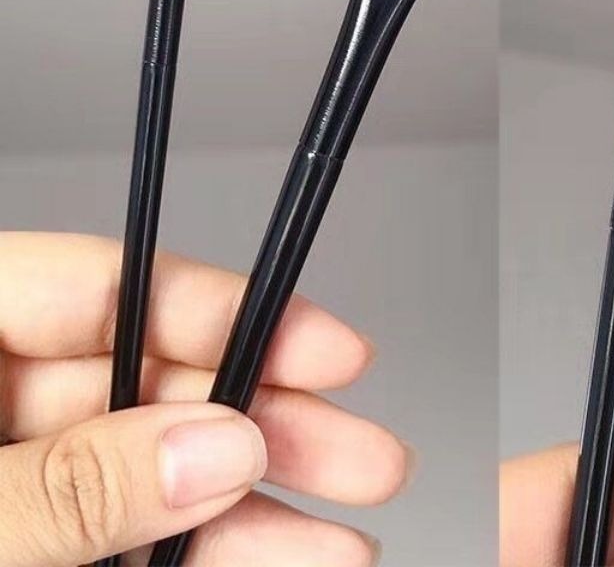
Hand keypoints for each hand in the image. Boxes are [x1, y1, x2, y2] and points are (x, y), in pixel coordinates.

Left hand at [0, 232, 409, 565]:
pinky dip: (203, 551)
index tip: (327, 350)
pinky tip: (275, 561)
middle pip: (153, 384)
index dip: (229, 311)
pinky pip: (127, 536)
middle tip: (363, 456)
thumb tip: (214, 447)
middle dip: (270, 424)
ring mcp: (14, 473)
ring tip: (343, 545)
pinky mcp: (33, 545)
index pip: (108, 289)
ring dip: (255, 509)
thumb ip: (71, 484)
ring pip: (153, 471)